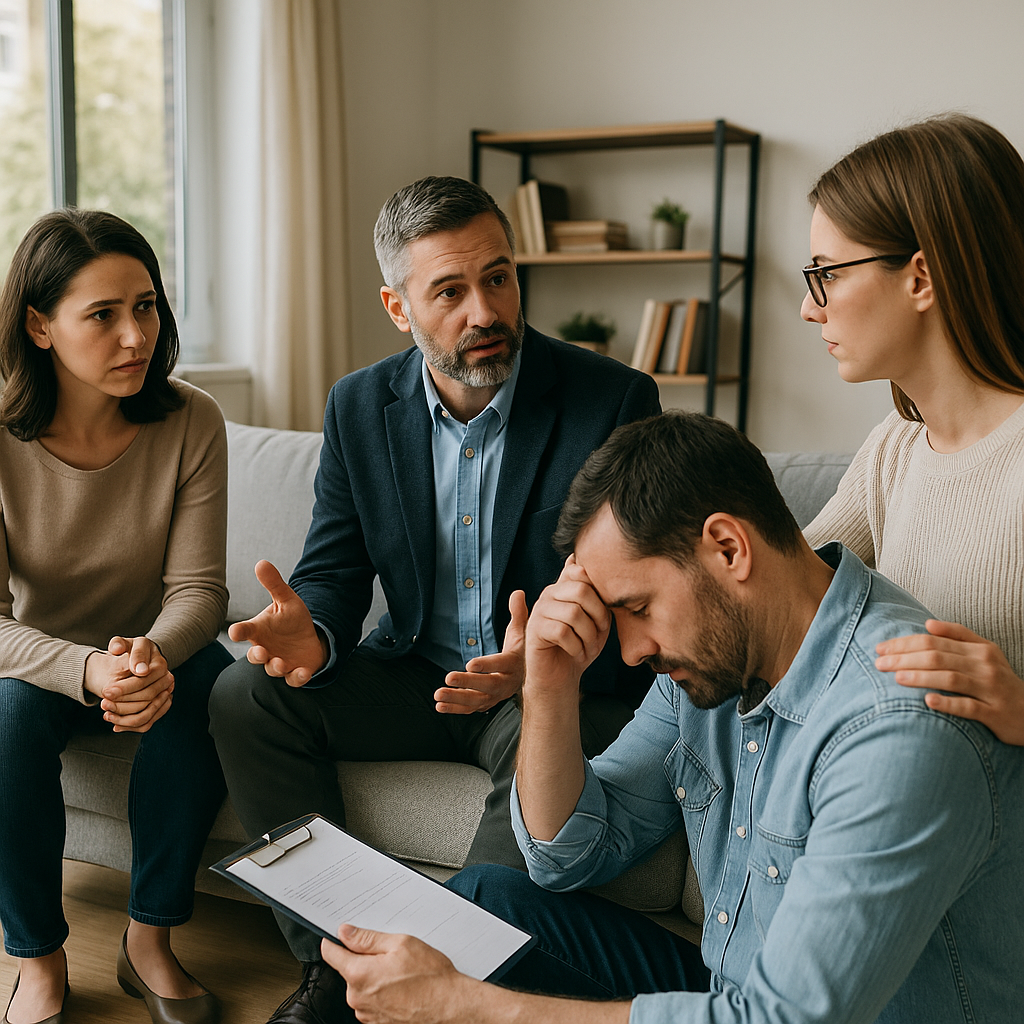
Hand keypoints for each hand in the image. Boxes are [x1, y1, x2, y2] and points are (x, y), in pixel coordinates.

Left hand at [85, 636, 173, 732]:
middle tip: (103, 703)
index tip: (106, 692)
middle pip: (148, 696)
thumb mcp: (125, 643)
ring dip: (126, 717)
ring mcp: (166, 692)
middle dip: (124, 702)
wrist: (142, 662)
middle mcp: (167, 679)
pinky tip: (116, 725)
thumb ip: (119, 644)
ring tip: (107, 714)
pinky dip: (132, 725)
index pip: (144, 679)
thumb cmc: (131, 652)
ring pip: (149, 711)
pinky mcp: (162, 705)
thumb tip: (116, 649)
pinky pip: (150, 720)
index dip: (125, 687)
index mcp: (159, 663)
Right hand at [227, 560, 328, 686]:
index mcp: (259, 631)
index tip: (235, 631)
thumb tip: (261, 562)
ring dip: (275, 667)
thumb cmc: (291, 620)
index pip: (243, 632)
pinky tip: (303, 673)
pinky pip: (293, 679)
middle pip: (255, 656)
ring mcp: (279, 662)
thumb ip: (274, 585)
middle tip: (261, 652)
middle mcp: (266, 649)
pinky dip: (297, 678)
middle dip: (257, 656)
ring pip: (273, 670)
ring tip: (280, 662)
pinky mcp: (295, 672)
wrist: (309, 639)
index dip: (238, 631)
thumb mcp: (286, 600)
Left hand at [322, 925, 467, 1023]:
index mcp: (359, 974)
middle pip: (349, 969)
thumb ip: (367, 938)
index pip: (331, 954)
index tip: (336, 935)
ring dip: (374, 976)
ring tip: (401, 972)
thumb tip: (346, 933)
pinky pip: (371, 1000)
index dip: (333, 940)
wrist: (448, 1007)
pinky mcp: (376, 1022)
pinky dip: (381, 991)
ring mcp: (367, 1013)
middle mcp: (358, 998)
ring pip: (361, 985)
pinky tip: (401, 986)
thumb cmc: (430, 978)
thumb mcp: (400, 944)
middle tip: (389, 953)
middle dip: (364, 958)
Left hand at [434, 591, 527, 713]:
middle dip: (467, 683)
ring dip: (457, 699)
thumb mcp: (523, 631)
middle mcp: (507, 682)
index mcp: (514, 664)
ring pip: (477, 700)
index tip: (470, 663)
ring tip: (438, 695)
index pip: (501, 664)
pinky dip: (455, 709)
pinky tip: (439, 706)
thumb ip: (519, 613)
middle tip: (448, 677)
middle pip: (487, 685)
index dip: (487, 665)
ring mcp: (497, 696)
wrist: (534, 676)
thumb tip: (517, 592)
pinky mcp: (488, 702)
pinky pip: (471, 709)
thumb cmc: (523, 649)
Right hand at [524, 556, 610, 697]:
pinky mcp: (534, 630)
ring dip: (589, 636)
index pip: (580, 571)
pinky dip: (576, 647)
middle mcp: (549, 594)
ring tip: (588, 647)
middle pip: (581, 590)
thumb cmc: (581, 647)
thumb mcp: (596, 620)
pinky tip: (577, 653)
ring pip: (574, 613)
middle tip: (600, 633)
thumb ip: (598, 597)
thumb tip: (588, 569)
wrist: (562, 678)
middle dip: (599, 615)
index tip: (604, 616)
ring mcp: (539, 611)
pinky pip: (562, 632)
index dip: (600, 593)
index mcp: (564, 588)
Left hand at [876, 619, 1023, 745]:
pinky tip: (927, 701)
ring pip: (951, 679)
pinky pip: (969, 707)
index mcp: (979, 650)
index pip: (934, 642)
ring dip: (921, 677)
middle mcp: (985, 667)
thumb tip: (928, 624)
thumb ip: (959, 635)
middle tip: (879, 663)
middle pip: (938, 657)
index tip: (881, 648)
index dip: (905, 643)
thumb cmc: (1000, 681)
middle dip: (905, 658)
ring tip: (897, 677)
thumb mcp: (986, 653)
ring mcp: (990, 691)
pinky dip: (948, 703)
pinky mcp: (994, 714)